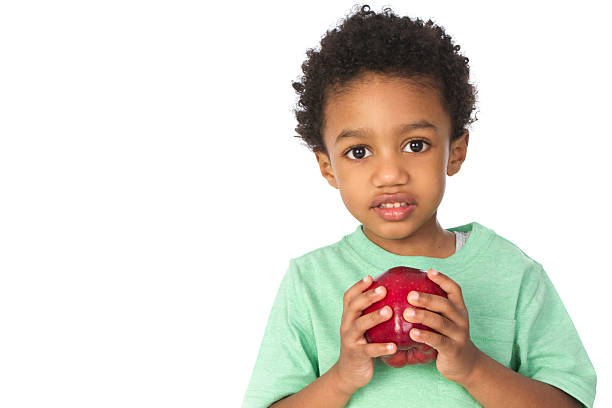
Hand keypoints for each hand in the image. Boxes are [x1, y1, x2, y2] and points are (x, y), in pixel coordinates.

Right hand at [334, 275, 396, 394]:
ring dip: (374, 317)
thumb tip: (395, 297)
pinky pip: (369, 350)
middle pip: (353, 306)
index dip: (358, 286)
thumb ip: (371, 314)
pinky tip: (394, 346)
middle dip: (368, 296)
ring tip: (389, 311)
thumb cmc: (362, 346)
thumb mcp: (363, 328)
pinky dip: (381, 347)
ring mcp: (350, 340)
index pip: (349, 297)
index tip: (371, 277)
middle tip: (384, 289)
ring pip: (360, 325)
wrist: (348, 373)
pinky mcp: (356, 355)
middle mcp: (346, 325)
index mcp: (348, 317)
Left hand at [402, 268, 482, 383]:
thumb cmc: (447, 336)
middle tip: (410, 295)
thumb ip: (432, 308)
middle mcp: (461, 319)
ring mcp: (458, 335)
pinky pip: (438, 341)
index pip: (454, 289)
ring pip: (441, 323)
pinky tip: (412, 334)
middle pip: (445, 305)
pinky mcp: (453, 349)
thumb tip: (404, 291)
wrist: (465, 363)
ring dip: (423, 317)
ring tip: (407, 313)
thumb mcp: (445, 320)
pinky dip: (425, 336)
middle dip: (427, 299)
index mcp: (459, 309)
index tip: (429, 271)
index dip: (443, 279)